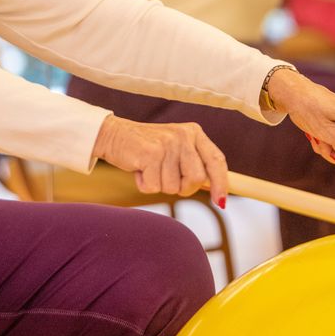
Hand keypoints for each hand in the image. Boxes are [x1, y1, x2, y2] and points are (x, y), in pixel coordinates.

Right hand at [93, 114, 227, 206]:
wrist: (113, 135)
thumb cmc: (146, 149)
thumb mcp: (175, 150)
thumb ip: (195, 165)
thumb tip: (219, 194)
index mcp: (194, 133)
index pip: (217, 160)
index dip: (221, 183)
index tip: (220, 202)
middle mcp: (184, 135)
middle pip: (197, 179)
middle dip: (182, 188)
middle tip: (166, 179)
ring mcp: (167, 143)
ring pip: (174, 187)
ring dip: (160, 185)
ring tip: (149, 169)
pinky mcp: (150, 153)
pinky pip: (155, 187)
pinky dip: (145, 185)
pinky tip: (139, 169)